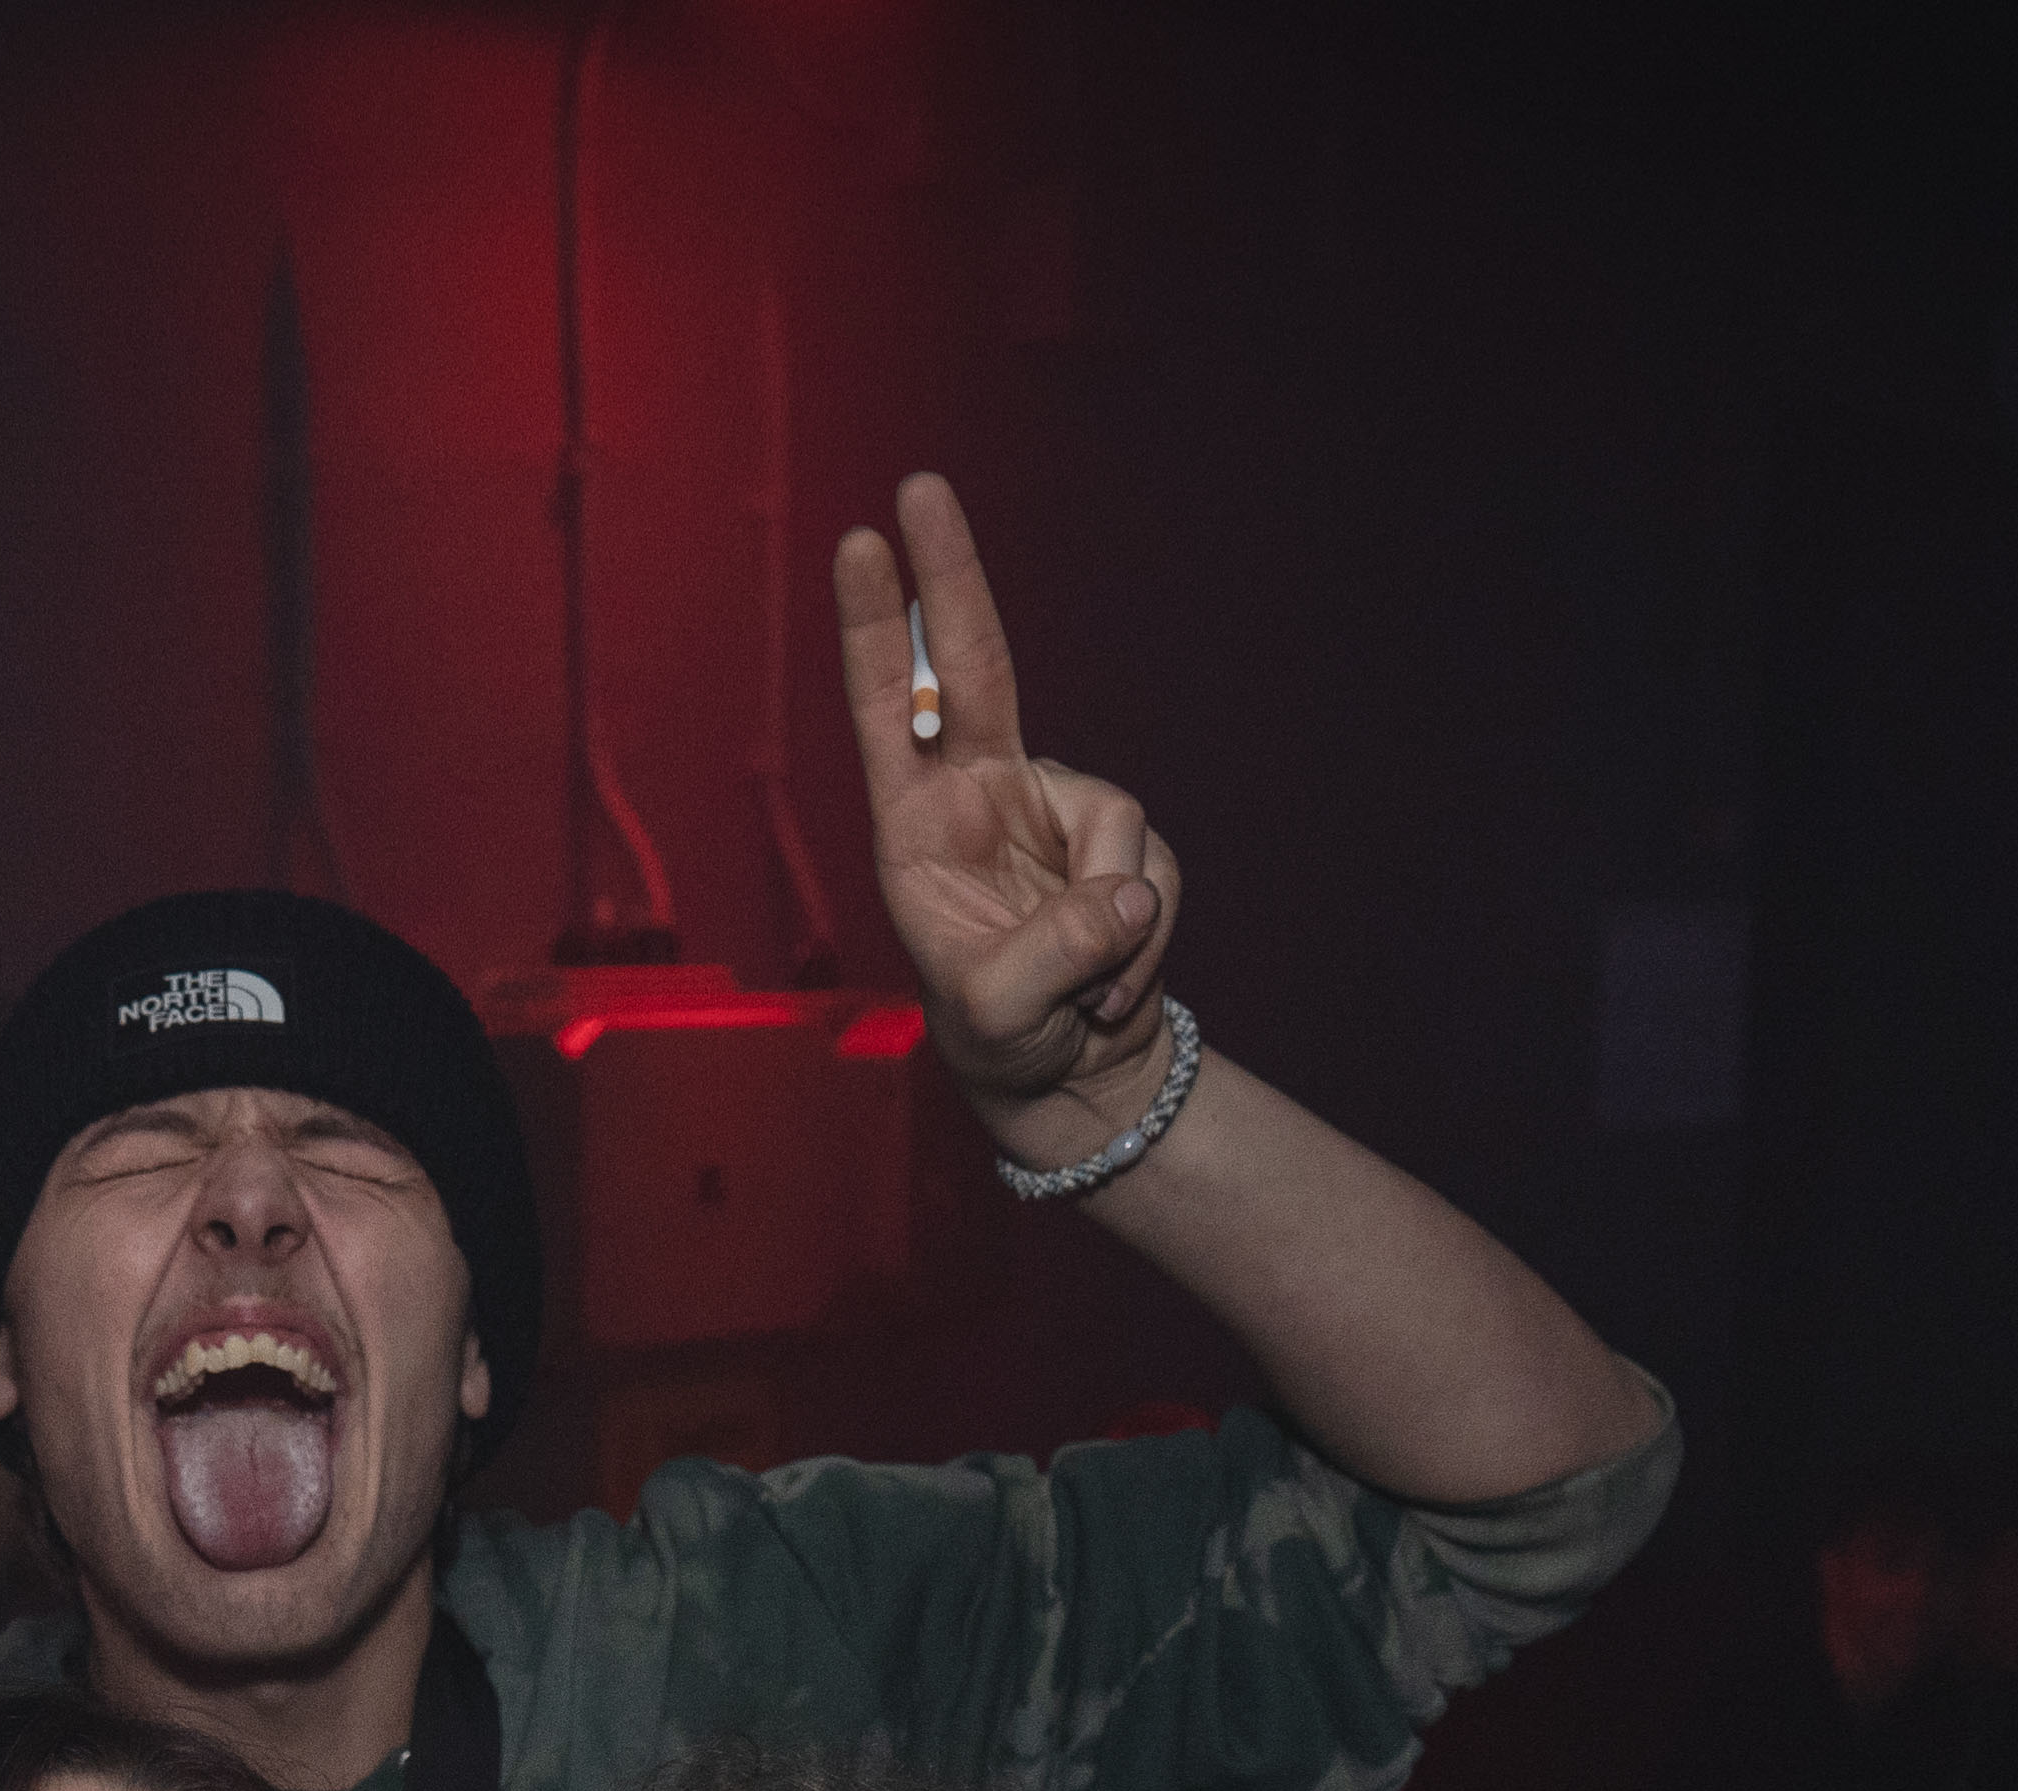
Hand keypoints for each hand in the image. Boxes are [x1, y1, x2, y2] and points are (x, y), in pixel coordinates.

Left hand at [835, 473, 1183, 1155]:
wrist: (1072, 1080)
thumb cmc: (1001, 1042)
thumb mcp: (1005, 1013)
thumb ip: (1056, 952)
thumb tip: (1127, 892)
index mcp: (918, 829)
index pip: (891, 710)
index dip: (879, 630)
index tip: (862, 545)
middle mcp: (982, 797)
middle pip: (974, 666)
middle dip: (953, 576)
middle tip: (921, 484)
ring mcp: (1058, 814)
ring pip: (1115, 821)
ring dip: (1113, 918)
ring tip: (1085, 991)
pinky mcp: (1124, 847)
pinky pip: (1155, 872)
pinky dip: (1146, 940)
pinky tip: (1114, 985)